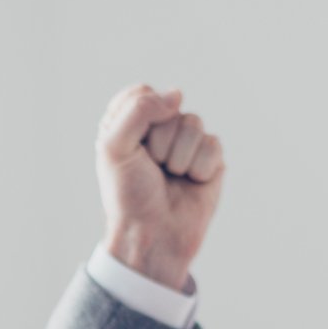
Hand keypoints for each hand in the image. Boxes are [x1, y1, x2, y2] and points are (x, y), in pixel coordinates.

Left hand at [94, 84, 224, 290]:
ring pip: (193, 124)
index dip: (139, 117)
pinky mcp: (210, 159)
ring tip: (170, 178)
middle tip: (151, 169)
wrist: (153, 235)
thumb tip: (177, 94)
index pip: (141, 92)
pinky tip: (190, 184)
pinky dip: (198, 169)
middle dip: (159, 142)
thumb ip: (138, 110)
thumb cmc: (129, 195)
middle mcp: (158, 129)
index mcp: (129, 124)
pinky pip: (213, 144)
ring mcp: (186, 143)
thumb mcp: (115, 147)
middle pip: (171, 107)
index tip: (131, 147)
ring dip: (178, 157)